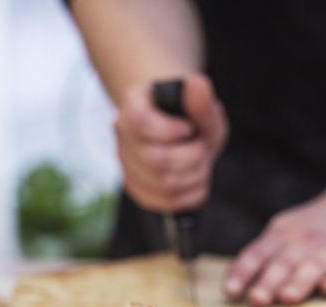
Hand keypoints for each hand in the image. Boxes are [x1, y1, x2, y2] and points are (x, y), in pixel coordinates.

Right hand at [115, 73, 227, 212]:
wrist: (185, 134)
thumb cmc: (192, 118)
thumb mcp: (203, 107)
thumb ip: (201, 100)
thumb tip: (197, 84)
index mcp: (132, 104)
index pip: (139, 123)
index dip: (171, 130)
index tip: (189, 127)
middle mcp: (123, 135)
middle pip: (154, 160)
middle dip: (192, 157)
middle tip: (201, 147)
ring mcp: (127, 165)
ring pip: (163, 185)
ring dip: (195, 175)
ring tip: (201, 162)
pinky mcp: (138, 190)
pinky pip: (167, 202)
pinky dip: (192, 193)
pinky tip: (195, 178)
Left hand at [223, 198, 325, 306]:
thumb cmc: (313, 232)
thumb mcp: (285, 232)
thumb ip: (263, 256)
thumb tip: (233, 287)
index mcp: (283, 234)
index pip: (258, 253)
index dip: (243, 272)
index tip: (230, 292)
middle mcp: (307, 240)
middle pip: (284, 262)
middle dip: (269, 281)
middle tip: (257, 300)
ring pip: (315, 266)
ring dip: (300, 282)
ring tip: (287, 297)